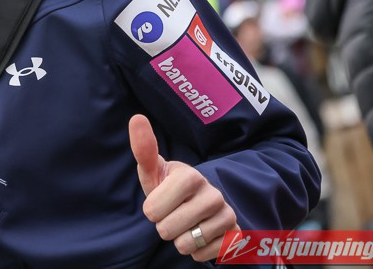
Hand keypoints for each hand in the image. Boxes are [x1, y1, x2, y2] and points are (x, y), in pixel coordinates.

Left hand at [128, 114, 238, 261]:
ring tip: (186, 224)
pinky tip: (200, 235)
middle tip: (172, 214)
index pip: (153, 209)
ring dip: (180, 239)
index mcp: (190, 176)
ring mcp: (226, 215)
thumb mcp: (154, 172)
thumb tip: (137, 117)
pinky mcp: (235, 236)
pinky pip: (202, 256)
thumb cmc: (169, 188)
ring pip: (186, 244)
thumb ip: (144, 149)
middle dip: (164, 226)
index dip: (151, 210)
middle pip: (167, 230)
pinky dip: (196, 251)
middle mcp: (212, 194)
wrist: (199, 205)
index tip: (158, 201)